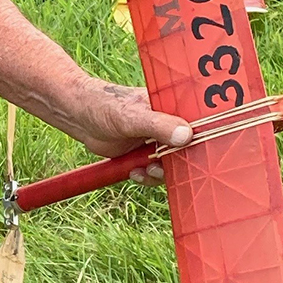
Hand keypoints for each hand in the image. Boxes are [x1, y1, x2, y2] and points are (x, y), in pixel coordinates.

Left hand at [63, 77, 191, 185]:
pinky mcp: (147, 154)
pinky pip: (157, 171)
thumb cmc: (104, 105)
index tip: (201, 154)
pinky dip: (148, 176)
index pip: (199, 123)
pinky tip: (134, 172)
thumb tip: (186, 135)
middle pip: (190, 147)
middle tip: (164, 166)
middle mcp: (170, 123)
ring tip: (145, 169)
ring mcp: (158, 140)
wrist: (79, 117)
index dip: (204, 138)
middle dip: (181, 162)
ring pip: (174, 163)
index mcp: (172, 106)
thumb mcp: (131, 116)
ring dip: (162, 172)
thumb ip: (157, 125)